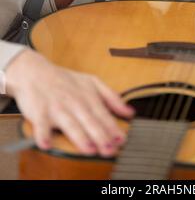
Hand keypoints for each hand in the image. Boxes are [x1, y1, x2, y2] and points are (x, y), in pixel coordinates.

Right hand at [5, 49, 134, 155]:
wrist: (36, 72)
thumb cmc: (65, 80)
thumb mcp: (92, 82)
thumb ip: (112, 97)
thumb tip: (130, 112)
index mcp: (88, 97)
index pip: (103, 115)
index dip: (112, 128)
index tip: (121, 140)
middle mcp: (74, 103)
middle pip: (89, 121)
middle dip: (100, 136)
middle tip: (109, 150)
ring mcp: (57, 107)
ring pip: (70, 124)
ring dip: (79, 136)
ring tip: (89, 149)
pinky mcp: (39, 112)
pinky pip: (41, 125)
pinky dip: (43, 134)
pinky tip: (46, 144)